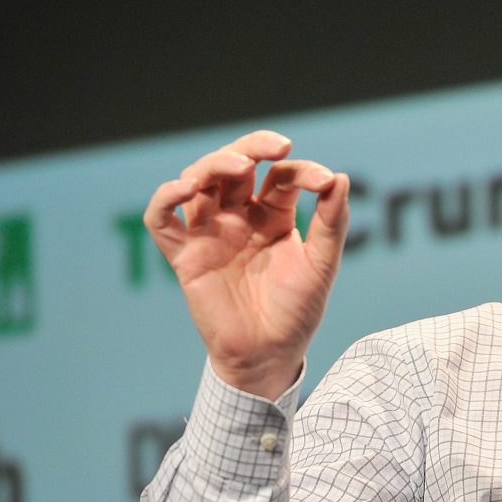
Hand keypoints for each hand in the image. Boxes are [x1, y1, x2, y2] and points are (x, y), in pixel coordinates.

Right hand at [144, 129, 349, 397]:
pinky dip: (165, 197)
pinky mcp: (185, 255)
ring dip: (214, 165)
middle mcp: (239, 218)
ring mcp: (210, 233)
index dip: (303, 171)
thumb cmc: (297, 311)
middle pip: (234, 166)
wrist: (270, 355)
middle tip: (277, 146)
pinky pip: (161, 218)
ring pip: (198, 181)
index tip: (325, 181)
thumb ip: (332, 223)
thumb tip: (341, 178)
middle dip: (252, 147)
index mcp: (274, 217)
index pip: (282, 177)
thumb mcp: (322, 264)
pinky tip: (186, 189)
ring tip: (239, 166)